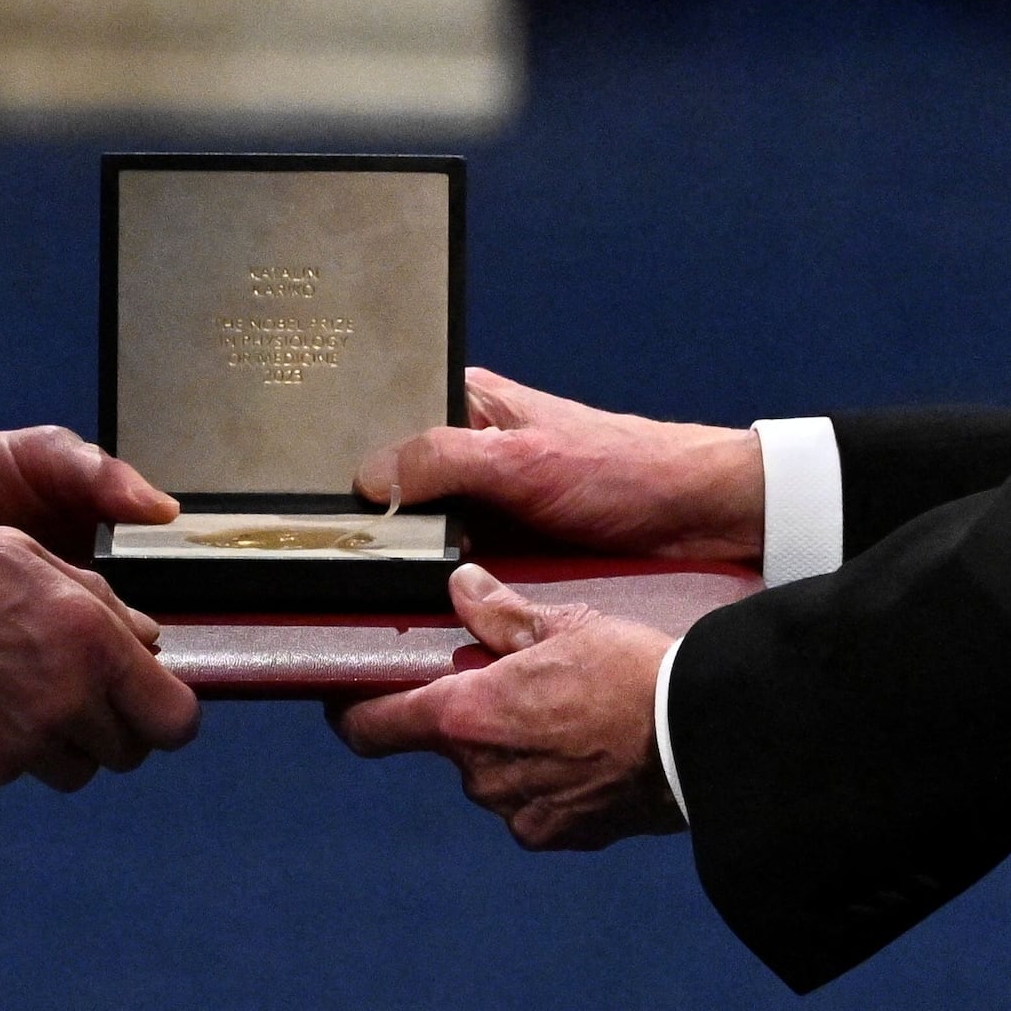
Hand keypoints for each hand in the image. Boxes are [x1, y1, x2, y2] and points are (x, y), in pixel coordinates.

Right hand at [0, 516, 201, 792]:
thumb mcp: (28, 556)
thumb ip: (101, 606)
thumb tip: (147, 642)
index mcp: (89, 642)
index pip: (175, 720)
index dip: (166, 713)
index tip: (151, 701)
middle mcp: (64, 701)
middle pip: (127, 753)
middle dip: (113, 725)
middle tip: (78, 690)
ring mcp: (18, 745)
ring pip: (74, 770)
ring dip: (63, 742)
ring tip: (18, 692)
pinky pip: (14, 770)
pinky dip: (4, 747)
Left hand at [326, 564, 685, 849]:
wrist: (699, 738)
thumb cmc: (632, 674)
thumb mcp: (562, 625)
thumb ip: (499, 614)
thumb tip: (460, 591)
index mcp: (466, 717)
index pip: (372, 728)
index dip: (351, 713)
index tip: (346, 700)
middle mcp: (481, 775)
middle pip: (448, 745)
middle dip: (472, 719)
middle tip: (516, 686)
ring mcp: (519, 812)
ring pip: (493, 775)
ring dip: (513, 751)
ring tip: (567, 718)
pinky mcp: (558, 836)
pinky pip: (533, 806)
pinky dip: (548, 782)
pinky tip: (587, 754)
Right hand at [353, 366, 764, 568]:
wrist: (697, 519)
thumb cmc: (622, 467)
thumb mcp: (521, 457)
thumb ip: (441, 458)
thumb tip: (365, 478)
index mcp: (466, 404)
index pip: (386, 419)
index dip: (349, 452)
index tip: (313, 493)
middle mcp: (468, 452)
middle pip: (395, 485)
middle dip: (372, 516)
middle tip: (328, 552)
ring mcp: (487, 504)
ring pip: (420, 532)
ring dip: (403, 558)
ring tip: (354, 586)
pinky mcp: (506, 549)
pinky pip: (455, 569)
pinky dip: (439, 585)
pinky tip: (407, 605)